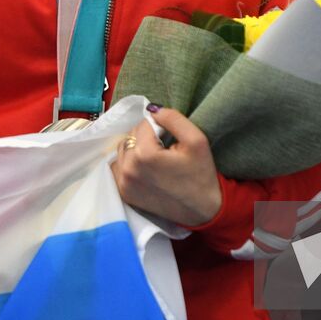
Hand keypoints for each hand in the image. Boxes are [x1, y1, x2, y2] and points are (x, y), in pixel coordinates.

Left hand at [112, 108, 221, 227]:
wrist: (202, 210)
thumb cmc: (201, 173)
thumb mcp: (196, 139)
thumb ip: (173, 118)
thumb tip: (152, 109)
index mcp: (145, 154)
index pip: (144, 124)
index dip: (159, 126)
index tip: (171, 139)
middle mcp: (128, 169)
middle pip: (131, 136)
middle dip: (146, 136)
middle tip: (164, 148)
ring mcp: (123, 183)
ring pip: (122, 149)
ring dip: (136, 148)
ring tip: (155, 158)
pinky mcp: (123, 193)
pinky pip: (118, 167)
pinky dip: (128, 163)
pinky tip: (144, 169)